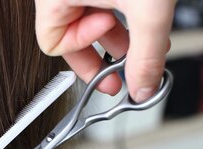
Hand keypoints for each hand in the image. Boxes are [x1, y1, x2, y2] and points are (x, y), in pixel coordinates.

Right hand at [35, 0, 174, 101]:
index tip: (114, 64)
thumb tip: (143, 87)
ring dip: (117, 31)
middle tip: (127, 64)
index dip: (85, 58)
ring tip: (142, 36)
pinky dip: (121, 10)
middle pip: (70, 32)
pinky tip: (142, 12)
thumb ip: (146, 54)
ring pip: (88, 14)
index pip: (53, 44)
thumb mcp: (148, 8)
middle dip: (106, 51)